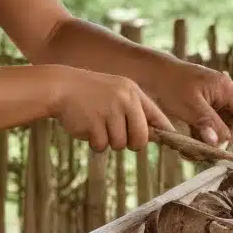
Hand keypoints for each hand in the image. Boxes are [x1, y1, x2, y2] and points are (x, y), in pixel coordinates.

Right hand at [50, 66, 173, 151]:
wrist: (60, 86)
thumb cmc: (89, 93)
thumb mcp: (115, 93)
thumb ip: (134, 111)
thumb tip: (155, 136)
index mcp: (132, 92)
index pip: (156, 116)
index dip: (165, 131)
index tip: (172, 140)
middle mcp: (125, 100)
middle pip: (140, 139)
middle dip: (131, 144)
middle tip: (117, 135)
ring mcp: (110, 112)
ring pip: (119, 144)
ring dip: (108, 141)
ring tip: (96, 123)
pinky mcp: (95, 124)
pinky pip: (101, 146)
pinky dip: (94, 142)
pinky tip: (86, 126)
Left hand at [150, 63, 232, 168]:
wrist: (151, 74)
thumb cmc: (171, 84)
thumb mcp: (190, 104)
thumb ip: (207, 122)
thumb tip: (222, 143)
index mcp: (226, 90)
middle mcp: (224, 97)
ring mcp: (214, 104)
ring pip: (224, 131)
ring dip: (217, 145)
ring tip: (204, 157)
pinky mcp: (203, 112)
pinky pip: (210, 130)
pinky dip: (203, 141)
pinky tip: (191, 152)